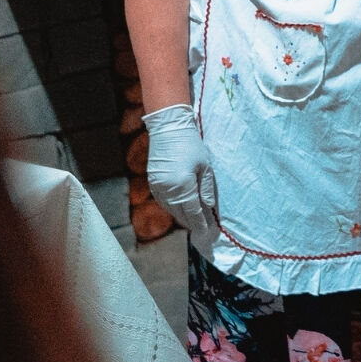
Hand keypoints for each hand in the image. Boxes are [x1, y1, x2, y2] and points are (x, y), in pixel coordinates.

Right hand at [141, 104, 218, 238]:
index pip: (193, 212)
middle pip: (181, 214)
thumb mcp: (205, 166)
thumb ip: (206, 189)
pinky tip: (180, 209)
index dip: (200, 224)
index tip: (207, 232)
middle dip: (192, 222)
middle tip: (202, 228)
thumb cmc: (190, 145)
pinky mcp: (152, 183)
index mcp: (183, 186)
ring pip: (171, 210)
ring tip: (193, 221)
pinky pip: (163, 202)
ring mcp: (158, 188)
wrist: (168, 129)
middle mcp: (168, 190)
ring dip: (182, 216)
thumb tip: (208, 207)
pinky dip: (172, 208)